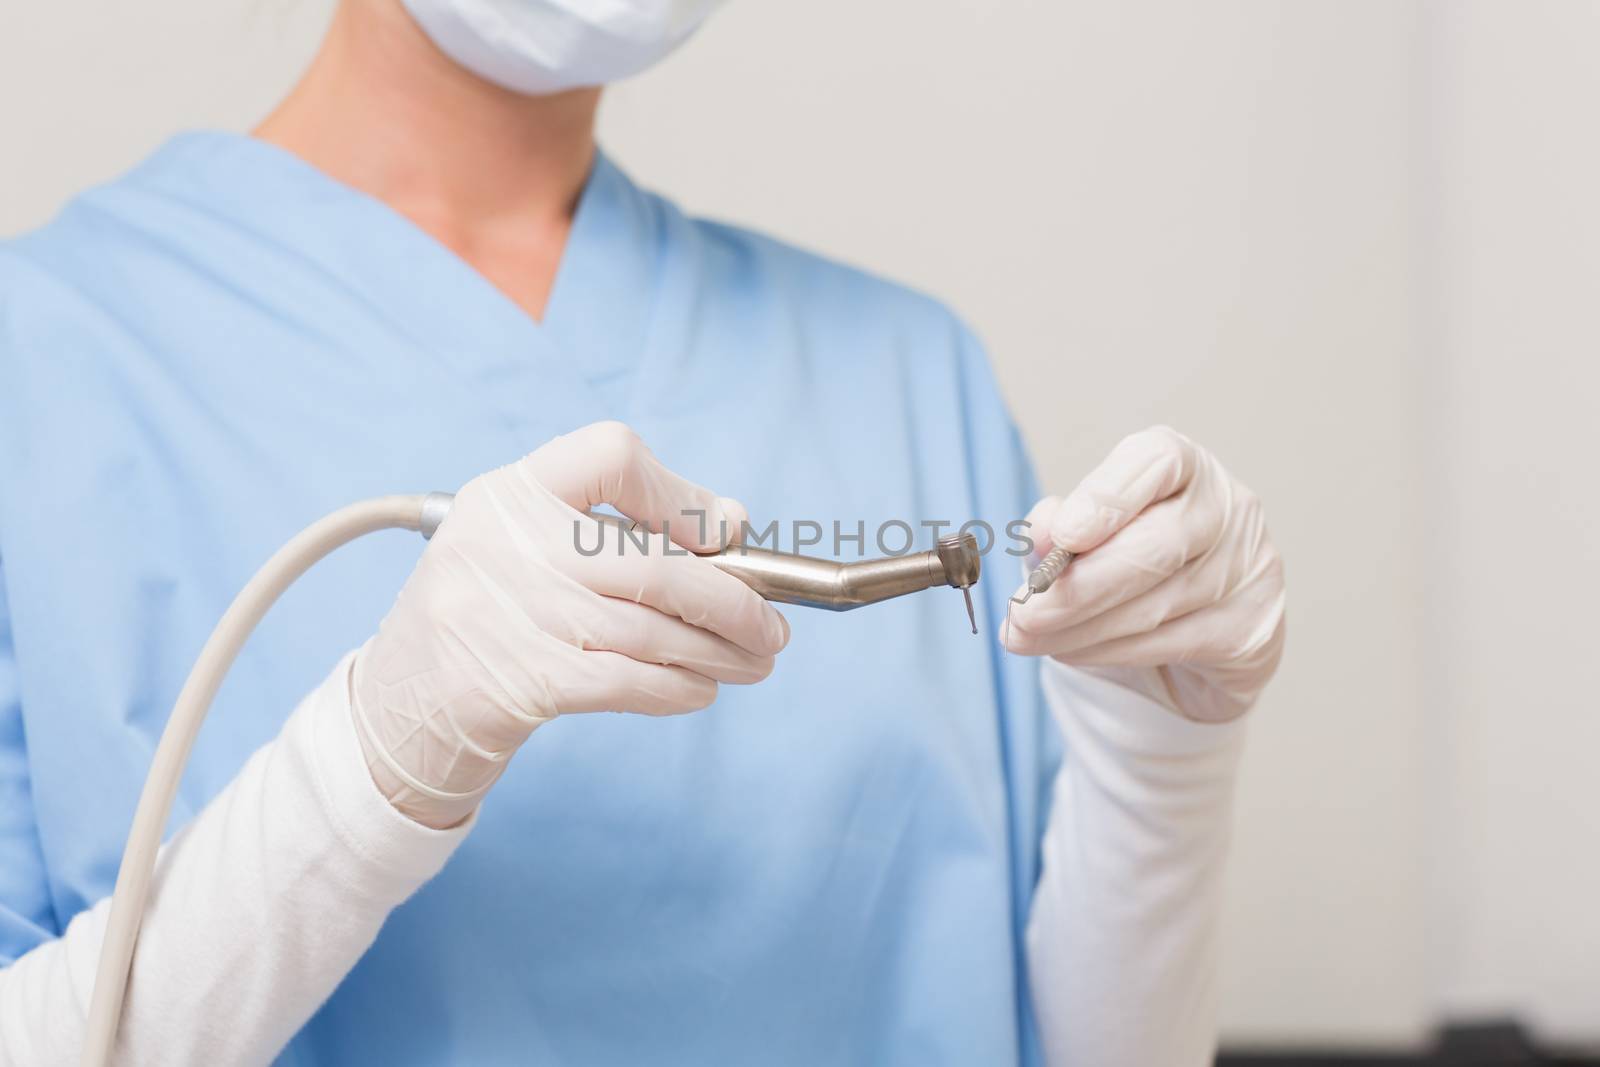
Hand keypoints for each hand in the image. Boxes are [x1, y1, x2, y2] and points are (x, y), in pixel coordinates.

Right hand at [351, 421, 789, 827]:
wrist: (398, 705)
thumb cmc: (489, 613)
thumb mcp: (526, 544)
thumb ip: (616, 525)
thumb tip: (731, 521)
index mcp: (509, 493)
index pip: (611, 455)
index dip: (682, 494)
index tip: (725, 533)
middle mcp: (506, 545)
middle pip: (653, 564)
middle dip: (732, 601)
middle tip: (772, 626)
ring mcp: (509, 616)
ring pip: (651, 632)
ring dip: (719, 653)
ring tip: (753, 661)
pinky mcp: (519, 683)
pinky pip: (627, 682)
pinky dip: (678, 688)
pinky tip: (700, 689)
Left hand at [1003, 426, 1285, 722]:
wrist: (1197, 630)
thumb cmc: (1132, 561)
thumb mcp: (1088, 532)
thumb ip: (1061, 526)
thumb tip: (1042, 533)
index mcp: (1184, 465)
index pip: (1156, 461)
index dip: (1106, 498)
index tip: (1062, 535)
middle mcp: (1227, 507)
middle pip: (1156, 544)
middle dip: (1080, 585)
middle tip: (1024, 612)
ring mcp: (1248, 568)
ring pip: (1154, 606)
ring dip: (1079, 629)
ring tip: (1026, 637)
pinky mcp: (1251, 628)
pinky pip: (1167, 644)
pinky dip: (1107, 651)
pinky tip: (1068, 651)